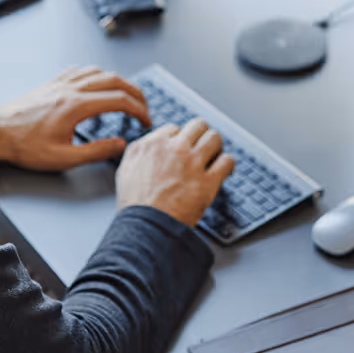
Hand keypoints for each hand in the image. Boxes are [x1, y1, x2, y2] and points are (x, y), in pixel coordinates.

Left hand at [0, 67, 151, 171]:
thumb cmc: (25, 146)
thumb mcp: (64, 158)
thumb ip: (96, 151)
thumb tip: (120, 144)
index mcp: (77, 106)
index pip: (119, 100)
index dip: (139, 109)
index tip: (146, 120)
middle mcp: (71, 89)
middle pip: (114, 80)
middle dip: (135, 92)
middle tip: (144, 106)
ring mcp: (61, 83)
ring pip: (99, 71)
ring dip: (118, 80)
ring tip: (127, 94)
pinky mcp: (52, 83)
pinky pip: (80, 70)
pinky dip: (96, 74)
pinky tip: (98, 81)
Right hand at [115, 118, 235, 225]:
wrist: (146, 227)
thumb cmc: (135, 205)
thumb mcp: (125, 170)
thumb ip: (138, 153)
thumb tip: (147, 146)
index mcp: (153, 145)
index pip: (174, 129)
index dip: (180, 138)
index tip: (183, 146)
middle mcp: (174, 149)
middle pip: (198, 126)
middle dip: (201, 135)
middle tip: (202, 145)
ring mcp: (193, 163)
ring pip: (214, 138)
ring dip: (216, 146)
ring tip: (215, 155)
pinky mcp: (208, 181)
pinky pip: (227, 161)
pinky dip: (228, 164)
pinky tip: (224, 169)